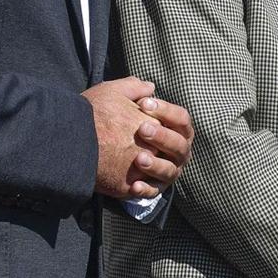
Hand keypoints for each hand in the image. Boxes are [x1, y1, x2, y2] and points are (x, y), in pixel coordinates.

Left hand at [85, 79, 191, 197]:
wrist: (96, 148)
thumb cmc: (114, 120)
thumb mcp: (119, 100)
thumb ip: (133, 90)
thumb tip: (149, 86)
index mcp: (176, 129)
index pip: (181, 119)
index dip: (166, 111)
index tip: (143, 105)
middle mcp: (177, 151)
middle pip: (180, 145)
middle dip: (162, 136)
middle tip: (142, 130)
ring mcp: (168, 170)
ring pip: (170, 170)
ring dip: (156, 164)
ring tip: (138, 158)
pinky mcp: (154, 187)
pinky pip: (154, 191)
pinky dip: (146, 189)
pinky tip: (134, 184)